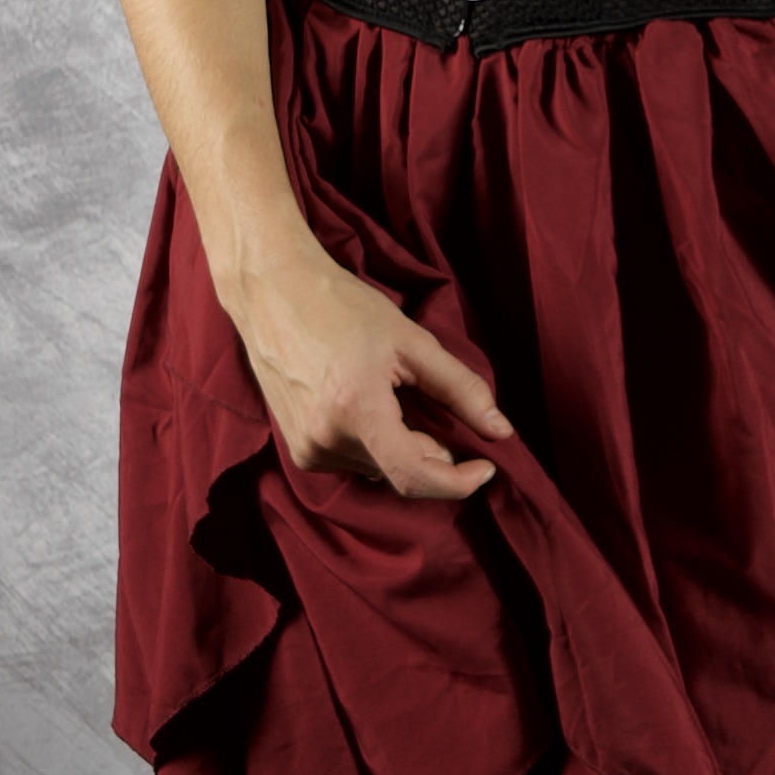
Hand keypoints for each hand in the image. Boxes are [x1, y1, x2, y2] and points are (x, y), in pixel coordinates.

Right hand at [226, 233, 513, 501]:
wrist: (272, 291)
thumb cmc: (342, 307)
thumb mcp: (411, 341)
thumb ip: (461, 389)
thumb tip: (501, 431)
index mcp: (355, 411)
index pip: (415, 475)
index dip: (457, 482)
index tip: (486, 468)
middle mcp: (325, 440)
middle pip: (401, 470)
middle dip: (431, 447)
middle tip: (426, 398)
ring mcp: (306, 449)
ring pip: (380, 467)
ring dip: (399, 443)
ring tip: (385, 389)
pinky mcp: (297, 450)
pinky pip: (355, 461)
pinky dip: (373, 441)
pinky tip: (361, 399)